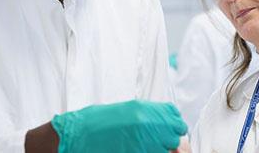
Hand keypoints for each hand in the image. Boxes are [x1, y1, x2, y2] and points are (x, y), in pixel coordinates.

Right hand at [51, 100, 187, 152]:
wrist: (82, 133)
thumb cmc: (103, 121)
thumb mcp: (130, 109)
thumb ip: (152, 114)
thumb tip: (170, 121)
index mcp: (145, 110)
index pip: (176, 119)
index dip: (173, 125)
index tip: (168, 129)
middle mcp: (147, 125)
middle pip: (175, 136)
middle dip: (169, 139)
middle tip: (157, 140)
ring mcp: (143, 142)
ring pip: (166, 150)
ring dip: (160, 149)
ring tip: (146, 145)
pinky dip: (150, 152)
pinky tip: (138, 149)